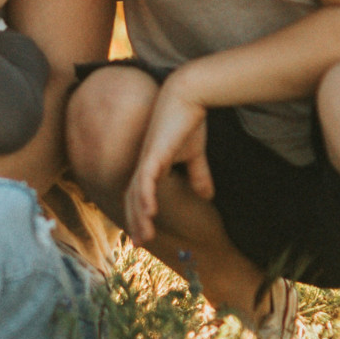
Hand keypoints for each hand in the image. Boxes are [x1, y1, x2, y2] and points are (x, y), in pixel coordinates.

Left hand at [122, 79, 212, 244]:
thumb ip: (198, 174)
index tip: (143, 235)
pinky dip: (145, 195)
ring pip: (137, 192)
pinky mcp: (154, 152)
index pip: (140, 194)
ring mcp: (147, 158)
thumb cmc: (189, 121)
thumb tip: (206, 195)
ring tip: (142, 236)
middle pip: (133, 197)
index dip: (139, 214)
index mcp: (151, 164)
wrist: (188, 95)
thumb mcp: (195, 155)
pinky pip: (146, 178)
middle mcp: (144, 163)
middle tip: (139, 243)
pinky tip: (148, 211)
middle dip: (135, 221)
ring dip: (139, 215)